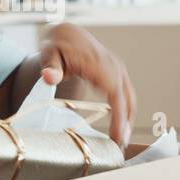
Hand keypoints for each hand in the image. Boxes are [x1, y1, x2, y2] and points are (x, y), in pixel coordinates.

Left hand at [39, 23, 136, 147]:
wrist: (66, 32)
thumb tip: (48, 77)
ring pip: (130, 98)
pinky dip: (126, 110)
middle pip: (127, 99)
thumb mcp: (49, 53)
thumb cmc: (57, 44)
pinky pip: (126, 93)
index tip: (118, 136)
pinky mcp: (117, 71)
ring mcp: (117, 68)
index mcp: (99, 63)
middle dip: (127, 123)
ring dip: (129, 119)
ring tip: (121, 141)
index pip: (114, 93)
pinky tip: (121, 125)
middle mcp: (113, 66)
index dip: (119, 116)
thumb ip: (50, 66)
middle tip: (120, 147)